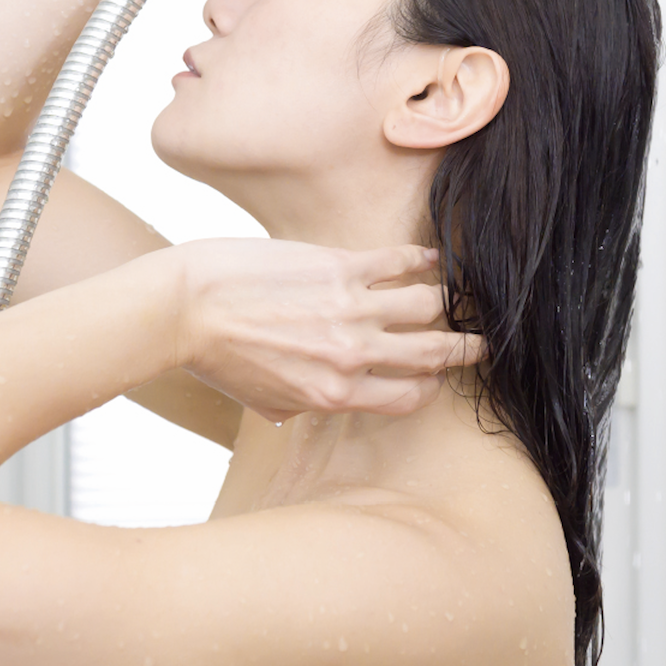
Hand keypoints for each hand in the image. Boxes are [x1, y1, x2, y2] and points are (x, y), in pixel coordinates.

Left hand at [172, 239, 484, 422]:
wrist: (184, 307)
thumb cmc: (214, 357)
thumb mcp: (264, 401)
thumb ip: (301, 406)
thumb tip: (311, 406)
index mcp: (335, 395)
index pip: (409, 398)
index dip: (430, 388)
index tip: (437, 377)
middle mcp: (352, 356)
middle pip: (431, 354)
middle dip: (464, 349)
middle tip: (481, 342)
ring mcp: (351, 309)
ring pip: (428, 304)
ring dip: (449, 301)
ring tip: (461, 296)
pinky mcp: (340, 266)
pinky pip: (399, 261)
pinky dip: (423, 260)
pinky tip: (433, 258)